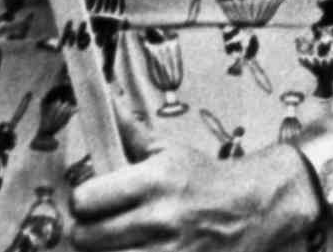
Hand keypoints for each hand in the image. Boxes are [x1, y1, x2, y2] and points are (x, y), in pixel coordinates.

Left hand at [67, 108, 303, 250]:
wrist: (251, 209)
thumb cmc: (201, 178)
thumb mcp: (167, 149)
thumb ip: (128, 130)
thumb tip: (103, 97)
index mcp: (153, 179)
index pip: (85, 200)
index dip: (81, 201)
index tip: (89, 201)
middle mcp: (159, 218)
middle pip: (85, 238)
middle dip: (86, 232)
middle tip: (97, 226)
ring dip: (105, 251)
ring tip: (114, 242)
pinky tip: (134, 250)